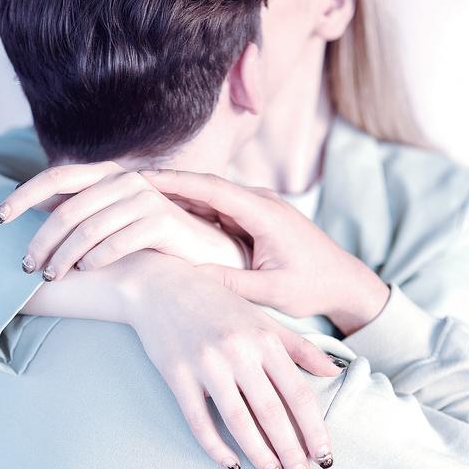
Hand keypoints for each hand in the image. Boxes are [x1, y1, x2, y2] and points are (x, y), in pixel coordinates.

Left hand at [0, 162, 247, 279]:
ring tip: (50, 277)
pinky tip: (85, 271)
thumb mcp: (117, 221)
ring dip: (63, 255)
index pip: (56, 178)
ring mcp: (145, 198)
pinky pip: (117, 240)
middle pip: (67, 208)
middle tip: (25, 266)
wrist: (209, 253)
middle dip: (40, 238)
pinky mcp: (162, 221)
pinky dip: (96, 257)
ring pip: (88, 227)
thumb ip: (85, 212)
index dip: (22, 196)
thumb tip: (40, 213)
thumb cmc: (157, 241)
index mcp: (110, 177)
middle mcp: (126, 181)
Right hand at [117, 253, 342, 468]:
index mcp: (264, 338)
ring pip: (238, 421)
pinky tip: (230, 463)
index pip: (298, 393)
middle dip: (291, 451)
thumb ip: (299, 346)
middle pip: (272, 412)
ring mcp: (206, 364)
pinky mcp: (177, 375)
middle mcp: (238, 351)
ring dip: (259, 454)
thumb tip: (334, 372)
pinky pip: (198, 421)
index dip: (314, 429)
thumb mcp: (261, 317)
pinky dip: (216, 447)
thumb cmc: (216, 301)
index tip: (326, 456)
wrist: (160, 285)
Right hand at [142, 170, 390, 335]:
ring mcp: (256, 208)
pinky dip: (188, 208)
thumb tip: (189, 276)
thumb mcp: (273, 292)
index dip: (175, 181)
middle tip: (123, 181)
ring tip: (132, 194)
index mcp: (265, 214)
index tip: (140, 177)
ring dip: (173, 193)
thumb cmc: (314, 286)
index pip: (213, 189)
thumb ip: (233, 284)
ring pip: (207, 195)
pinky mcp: (253, 218)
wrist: (344, 281)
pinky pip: (215, 208)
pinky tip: (160, 211)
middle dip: (165, 182)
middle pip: (204, 186)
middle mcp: (259, 202)